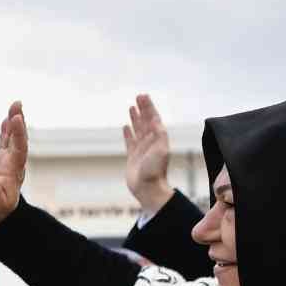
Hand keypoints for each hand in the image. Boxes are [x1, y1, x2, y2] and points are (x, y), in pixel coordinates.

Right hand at [0, 101, 26, 227]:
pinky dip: (7, 131)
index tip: (16, 119)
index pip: (18, 149)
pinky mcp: (3, 162)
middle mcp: (15, 164)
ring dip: (15, 122)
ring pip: (13, 138)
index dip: (18, 134)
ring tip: (15, 105)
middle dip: (18, 122)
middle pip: (19, 140)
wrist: (3, 215)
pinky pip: (6, 143)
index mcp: (14, 171)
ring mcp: (10, 162)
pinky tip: (7, 119)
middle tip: (17, 105)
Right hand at [122, 93, 172, 214]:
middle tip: (138, 97)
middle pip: (146, 120)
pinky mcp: (133, 156)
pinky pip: (129, 141)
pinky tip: (125, 127)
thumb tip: (156, 120)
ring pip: (138, 128)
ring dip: (135, 117)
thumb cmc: (155, 171)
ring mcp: (141, 148)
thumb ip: (159, 134)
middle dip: (142, 108)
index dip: (149, 107)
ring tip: (131, 107)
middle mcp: (150, 141)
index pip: (153, 118)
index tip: (143, 96)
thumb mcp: (161, 150)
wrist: (147, 188)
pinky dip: (128, 133)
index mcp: (158, 138)